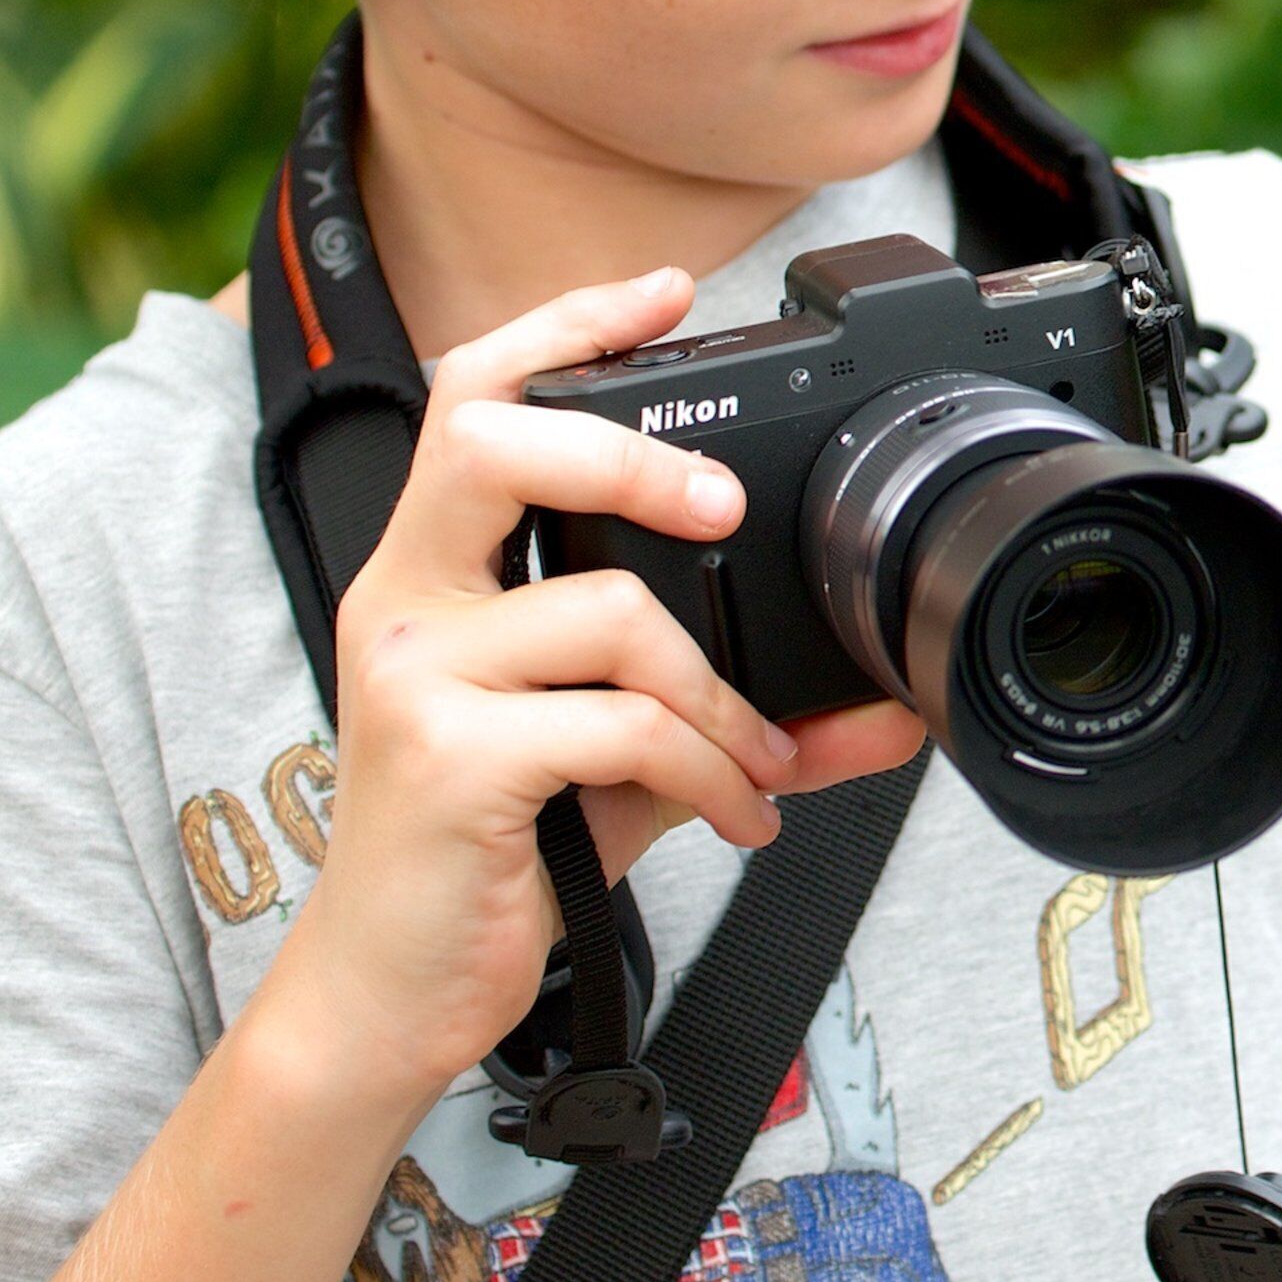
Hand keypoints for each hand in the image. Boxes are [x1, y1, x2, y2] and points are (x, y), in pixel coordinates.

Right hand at [251, 268, 928, 1114]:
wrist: (394, 988)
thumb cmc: (501, 848)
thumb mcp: (624, 758)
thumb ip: (737, 712)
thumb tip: (888, 707)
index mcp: (433, 571)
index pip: (472, 398)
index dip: (563, 326)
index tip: (664, 292)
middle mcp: (404, 601)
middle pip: (493, 442)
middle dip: (632, 455)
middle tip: (726, 508)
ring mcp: (414, 676)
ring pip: (609, 613)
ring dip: (722, 701)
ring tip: (760, 764)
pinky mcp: (444, 759)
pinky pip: (618, 726)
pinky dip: (708, 771)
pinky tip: (733, 814)